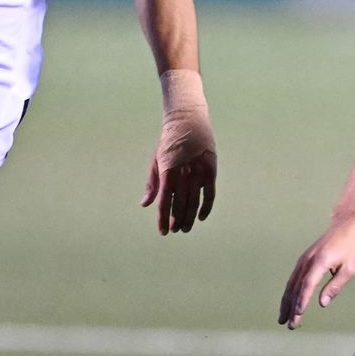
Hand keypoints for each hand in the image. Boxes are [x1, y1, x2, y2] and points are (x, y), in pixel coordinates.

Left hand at [141, 104, 215, 234]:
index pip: (164, 203)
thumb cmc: (169, 143)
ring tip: (185, 228)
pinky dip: (206, 207)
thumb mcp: (156, 161)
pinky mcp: (210, 171)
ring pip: (194, 203)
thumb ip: (152, 184)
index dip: (162, 219)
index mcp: (168, 173)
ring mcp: (198, 174)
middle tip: (174, 230)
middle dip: (176, 221)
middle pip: (180, 206)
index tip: (162, 231)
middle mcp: (184, 175)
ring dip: (189, 218)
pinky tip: (201, 217)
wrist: (188, 123)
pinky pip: (209, 194)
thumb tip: (144, 204)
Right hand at [279, 215, 354, 328]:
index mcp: (320, 262)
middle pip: (295, 287)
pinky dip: (289, 293)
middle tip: (289, 324)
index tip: (298, 314)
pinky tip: (287, 303)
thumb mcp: (349, 269)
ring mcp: (303, 260)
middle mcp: (308, 261)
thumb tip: (322, 304)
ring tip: (283, 318)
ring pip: (291, 284)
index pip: (308, 285)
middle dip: (291, 307)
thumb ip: (335, 286)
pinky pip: (293, 279)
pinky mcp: (303, 261)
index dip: (302, 300)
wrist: (345, 227)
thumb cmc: (350, 249)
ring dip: (286, 302)